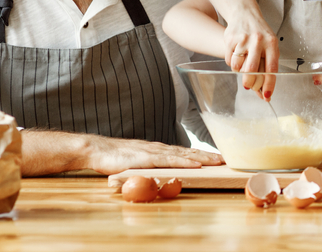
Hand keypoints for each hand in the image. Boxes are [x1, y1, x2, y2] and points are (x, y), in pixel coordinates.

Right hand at [85, 135, 224, 175]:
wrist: (97, 150)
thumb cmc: (115, 158)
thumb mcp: (137, 163)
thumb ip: (150, 166)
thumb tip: (161, 174)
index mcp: (158, 149)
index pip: (184, 152)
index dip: (201, 154)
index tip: (216, 158)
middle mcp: (159, 148)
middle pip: (188, 152)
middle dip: (208, 155)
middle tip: (225, 159)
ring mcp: (154, 151)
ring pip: (183, 155)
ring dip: (202, 157)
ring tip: (217, 161)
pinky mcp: (147, 157)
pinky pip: (170, 160)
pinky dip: (184, 162)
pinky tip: (196, 164)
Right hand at [224, 10, 277, 99]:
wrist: (245, 13)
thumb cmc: (260, 34)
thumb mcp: (269, 45)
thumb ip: (268, 65)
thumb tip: (264, 92)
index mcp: (271, 43)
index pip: (271, 68)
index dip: (269, 85)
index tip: (267, 96)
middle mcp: (258, 40)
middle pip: (251, 70)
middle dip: (249, 83)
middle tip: (249, 86)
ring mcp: (243, 39)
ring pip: (237, 67)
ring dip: (239, 71)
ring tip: (242, 65)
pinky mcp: (230, 39)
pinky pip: (229, 60)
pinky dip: (232, 63)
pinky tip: (236, 55)